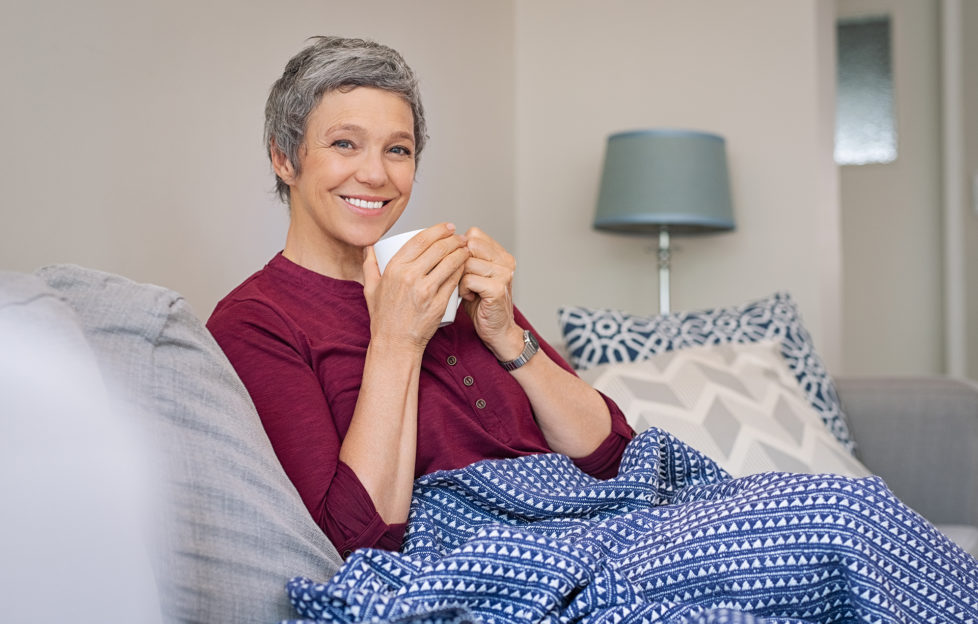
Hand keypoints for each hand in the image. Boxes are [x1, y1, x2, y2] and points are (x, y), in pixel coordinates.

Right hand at [362, 223, 468, 350]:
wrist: (395, 343)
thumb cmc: (383, 317)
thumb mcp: (370, 289)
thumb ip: (369, 265)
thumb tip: (369, 247)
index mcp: (394, 269)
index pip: (420, 240)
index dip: (437, 230)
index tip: (447, 227)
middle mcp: (410, 277)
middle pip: (438, 248)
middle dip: (453, 239)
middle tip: (460, 237)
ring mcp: (426, 290)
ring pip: (450, 262)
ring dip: (461, 252)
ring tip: (466, 248)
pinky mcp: (439, 303)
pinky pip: (454, 280)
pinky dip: (462, 269)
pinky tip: (466, 265)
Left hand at [458, 227, 524, 360]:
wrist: (497, 330)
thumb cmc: (481, 304)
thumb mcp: (474, 276)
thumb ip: (466, 259)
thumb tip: (443, 243)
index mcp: (501, 255)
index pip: (474, 234)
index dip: (460, 248)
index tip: (458, 264)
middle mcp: (505, 261)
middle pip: (469, 245)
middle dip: (458, 261)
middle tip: (461, 278)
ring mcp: (503, 274)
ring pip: (466, 262)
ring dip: (459, 277)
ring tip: (465, 290)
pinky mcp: (497, 288)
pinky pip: (468, 279)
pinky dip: (463, 289)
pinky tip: (469, 297)